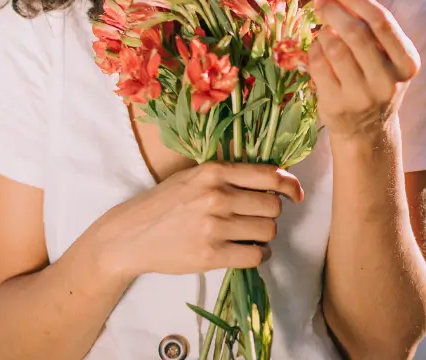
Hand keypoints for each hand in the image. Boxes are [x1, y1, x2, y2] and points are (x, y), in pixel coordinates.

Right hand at [92, 162, 303, 280]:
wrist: (130, 235)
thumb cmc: (163, 204)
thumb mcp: (193, 177)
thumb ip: (227, 176)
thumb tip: (272, 181)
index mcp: (213, 171)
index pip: (268, 175)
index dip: (289, 185)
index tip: (295, 194)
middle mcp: (216, 196)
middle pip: (273, 206)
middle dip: (270, 214)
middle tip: (255, 218)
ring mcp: (214, 226)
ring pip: (267, 231)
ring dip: (263, 235)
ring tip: (247, 235)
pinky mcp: (211, 255)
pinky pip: (256, 255)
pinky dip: (257, 255)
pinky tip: (244, 250)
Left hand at [309, 0, 419, 138]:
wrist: (368, 130)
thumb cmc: (374, 79)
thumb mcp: (387, 57)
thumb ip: (372, 27)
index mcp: (407, 63)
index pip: (382, 22)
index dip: (357, 0)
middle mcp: (388, 81)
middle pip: (357, 33)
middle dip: (335, 11)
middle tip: (321, 2)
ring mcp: (362, 96)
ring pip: (335, 48)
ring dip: (324, 32)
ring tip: (323, 30)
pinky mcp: (337, 106)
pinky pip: (318, 65)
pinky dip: (314, 50)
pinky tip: (317, 49)